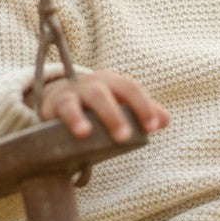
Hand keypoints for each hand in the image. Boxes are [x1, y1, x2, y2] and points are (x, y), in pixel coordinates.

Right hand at [32, 70, 169, 142]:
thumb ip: (143, 112)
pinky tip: (78, 133)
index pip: (130, 89)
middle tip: (123, 137)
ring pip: (81, 101)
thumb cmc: (97, 107)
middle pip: (104, 94)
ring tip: (87, 134)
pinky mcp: (53, 105)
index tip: (152, 127)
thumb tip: (165, 120)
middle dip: (114, 115)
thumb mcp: (120, 106)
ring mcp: (72, 93)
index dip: (143, 106)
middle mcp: (92, 85)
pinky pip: (63, 110)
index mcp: (112, 83)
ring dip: (84, 117)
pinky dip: (71, 119)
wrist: (59, 99)